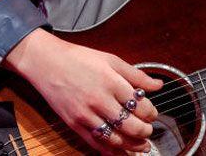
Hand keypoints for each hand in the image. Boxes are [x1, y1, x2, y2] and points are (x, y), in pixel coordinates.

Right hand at [5, 29, 162, 154]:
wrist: (46, 62)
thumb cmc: (79, 58)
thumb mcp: (111, 60)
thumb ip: (137, 75)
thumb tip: (158, 85)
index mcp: (112, 82)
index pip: (140, 106)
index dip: (151, 113)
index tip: (152, 114)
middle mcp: (100, 101)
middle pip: (131, 126)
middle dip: (145, 132)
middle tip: (149, 131)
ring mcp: (86, 115)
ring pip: (115, 139)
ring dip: (132, 146)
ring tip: (141, 146)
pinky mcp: (74, 124)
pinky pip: (96, 143)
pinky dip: (111, 151)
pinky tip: (120, 152)